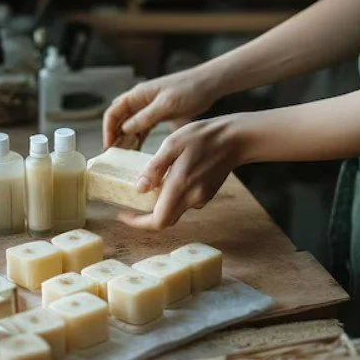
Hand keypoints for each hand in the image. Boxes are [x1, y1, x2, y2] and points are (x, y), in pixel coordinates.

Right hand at [103, 66, 219, 148]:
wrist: (208, 85)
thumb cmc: (188, 90)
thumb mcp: (166, 105)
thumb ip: (145, 117)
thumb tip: (124, 129)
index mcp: (137, 95)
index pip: (113, 112)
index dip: (108, 129)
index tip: (108, 147)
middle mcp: (139, 101)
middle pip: (119, 119)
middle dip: (114, 136)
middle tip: (113, 155)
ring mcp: (148, 108)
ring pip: (130, 125)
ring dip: (125, 139)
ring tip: (123, 157)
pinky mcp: (158, 114)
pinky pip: (143, 128)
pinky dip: (138, 139)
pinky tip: (137, 151)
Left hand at [118, 115, 244, 229]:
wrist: (235, 139)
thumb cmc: (202, 137)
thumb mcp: (172, 144)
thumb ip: (155, 168)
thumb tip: (139, 189)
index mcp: (180, 187)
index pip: (158, 221)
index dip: (138, 222)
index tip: (124, 214)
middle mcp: (192, 198)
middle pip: (165, 220)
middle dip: (146, 217)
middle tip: (131, 204)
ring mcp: (201, 198)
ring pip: (175, 212)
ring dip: (160, 206)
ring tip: (149, 187)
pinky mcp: (207, 194)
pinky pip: (185, 202)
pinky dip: (173, 197)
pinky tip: (170, 179)